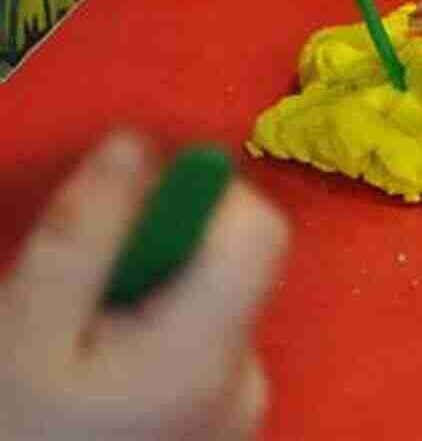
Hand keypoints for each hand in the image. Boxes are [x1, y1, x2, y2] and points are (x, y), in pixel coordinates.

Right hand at [0, 133, 288, 439]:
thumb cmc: (16, 427)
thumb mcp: (24, 330)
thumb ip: (88, 235)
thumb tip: (135, 144)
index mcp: (211, 352)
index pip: (262, 232)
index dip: (207, 197)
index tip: (135, 207)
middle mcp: (246, 381)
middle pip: (232, 267)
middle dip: (160, 253)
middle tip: (77, 292)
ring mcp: (238, 411)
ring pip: (211, 307)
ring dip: (151, 298)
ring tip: (75, 344)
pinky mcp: (220, 427)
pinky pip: (203, 350)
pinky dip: (156, 339)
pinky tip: (96, 376)